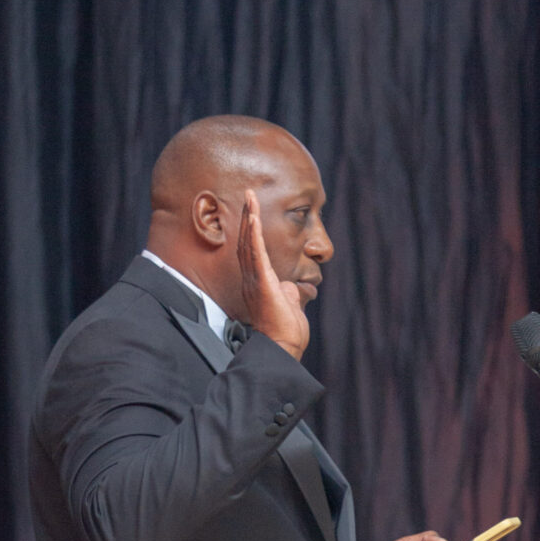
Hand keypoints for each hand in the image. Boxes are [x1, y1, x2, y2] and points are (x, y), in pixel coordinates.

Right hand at [236, 188, 310, 360]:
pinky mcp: (261, 283)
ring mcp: (255, 280)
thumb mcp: (288, 304)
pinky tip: (254, 217)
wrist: (283, 346)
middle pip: (248, 241)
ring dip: (250, 218)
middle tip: (249, 194)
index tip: (253, 210)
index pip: (253, 250)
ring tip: (250, 197)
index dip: (252, 229)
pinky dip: (254, 234)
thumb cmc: (286, 330)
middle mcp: (252, 278)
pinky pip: (256, 254)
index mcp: (259, 282)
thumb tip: (291, 285)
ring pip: (250, 243)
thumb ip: (288, 291)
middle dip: (249, 216)